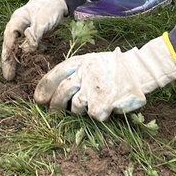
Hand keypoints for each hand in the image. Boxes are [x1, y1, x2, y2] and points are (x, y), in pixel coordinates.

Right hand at [1, 0, 67, 79]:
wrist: (58, 2)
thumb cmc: (49, 10)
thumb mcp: (42, 22)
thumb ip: (34, 35)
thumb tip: (26, 51)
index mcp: (16, 20)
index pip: (9, 39)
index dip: (7, 54)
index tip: (7, 67)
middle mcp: (16, 25)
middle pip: (9, 45)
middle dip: (8, 61)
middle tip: (8, 77)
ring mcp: (22, 30)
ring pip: (15, 47)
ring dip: (14, 60)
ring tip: (11, 76)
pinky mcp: (28, 34)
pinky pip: (22, 47)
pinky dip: (21, 56)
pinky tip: (22, 66)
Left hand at [33, 36, 175, 120]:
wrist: (137, 69)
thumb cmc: (111, 67)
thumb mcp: (90, 61)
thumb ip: (73, 71)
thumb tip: (50, 90)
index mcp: (79, 62)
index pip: (55, 75)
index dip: (44, 88)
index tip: (38, 99)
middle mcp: (85, 74)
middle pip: (62, 91)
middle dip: (54, 103)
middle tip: (52, 111)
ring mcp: (95, 89)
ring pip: (75, 106)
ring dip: (76, 110)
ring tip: (85, 106)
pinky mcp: (105, 102)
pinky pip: (93, 114)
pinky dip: (96, 114)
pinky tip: (103, 108)